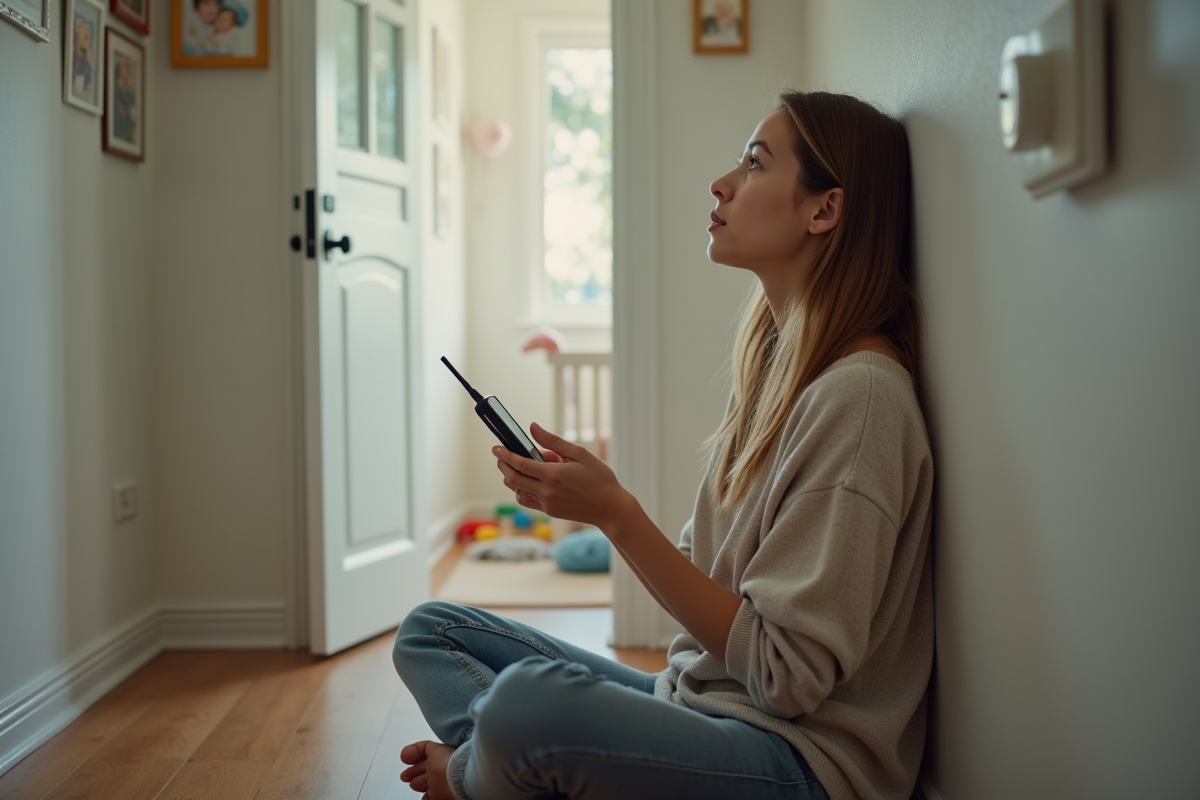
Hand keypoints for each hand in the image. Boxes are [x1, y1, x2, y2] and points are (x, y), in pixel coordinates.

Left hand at [494, 423, 631, 529]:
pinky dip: (522, 490)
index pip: (520, 464)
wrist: (610, 508)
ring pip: (518, 492)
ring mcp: (547, 504)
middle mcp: (546, 491)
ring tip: (514, 467)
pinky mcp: (550, 512)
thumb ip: (554, 442)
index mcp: (553, 474)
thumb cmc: (599, 478)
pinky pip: (528, 501)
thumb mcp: (580, 454)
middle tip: (500, 456)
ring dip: (511, 479)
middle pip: (513, 478)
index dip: (506, 455)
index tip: (497, 447)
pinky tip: (528, 482)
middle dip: (503, 466)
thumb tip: (533, 428)